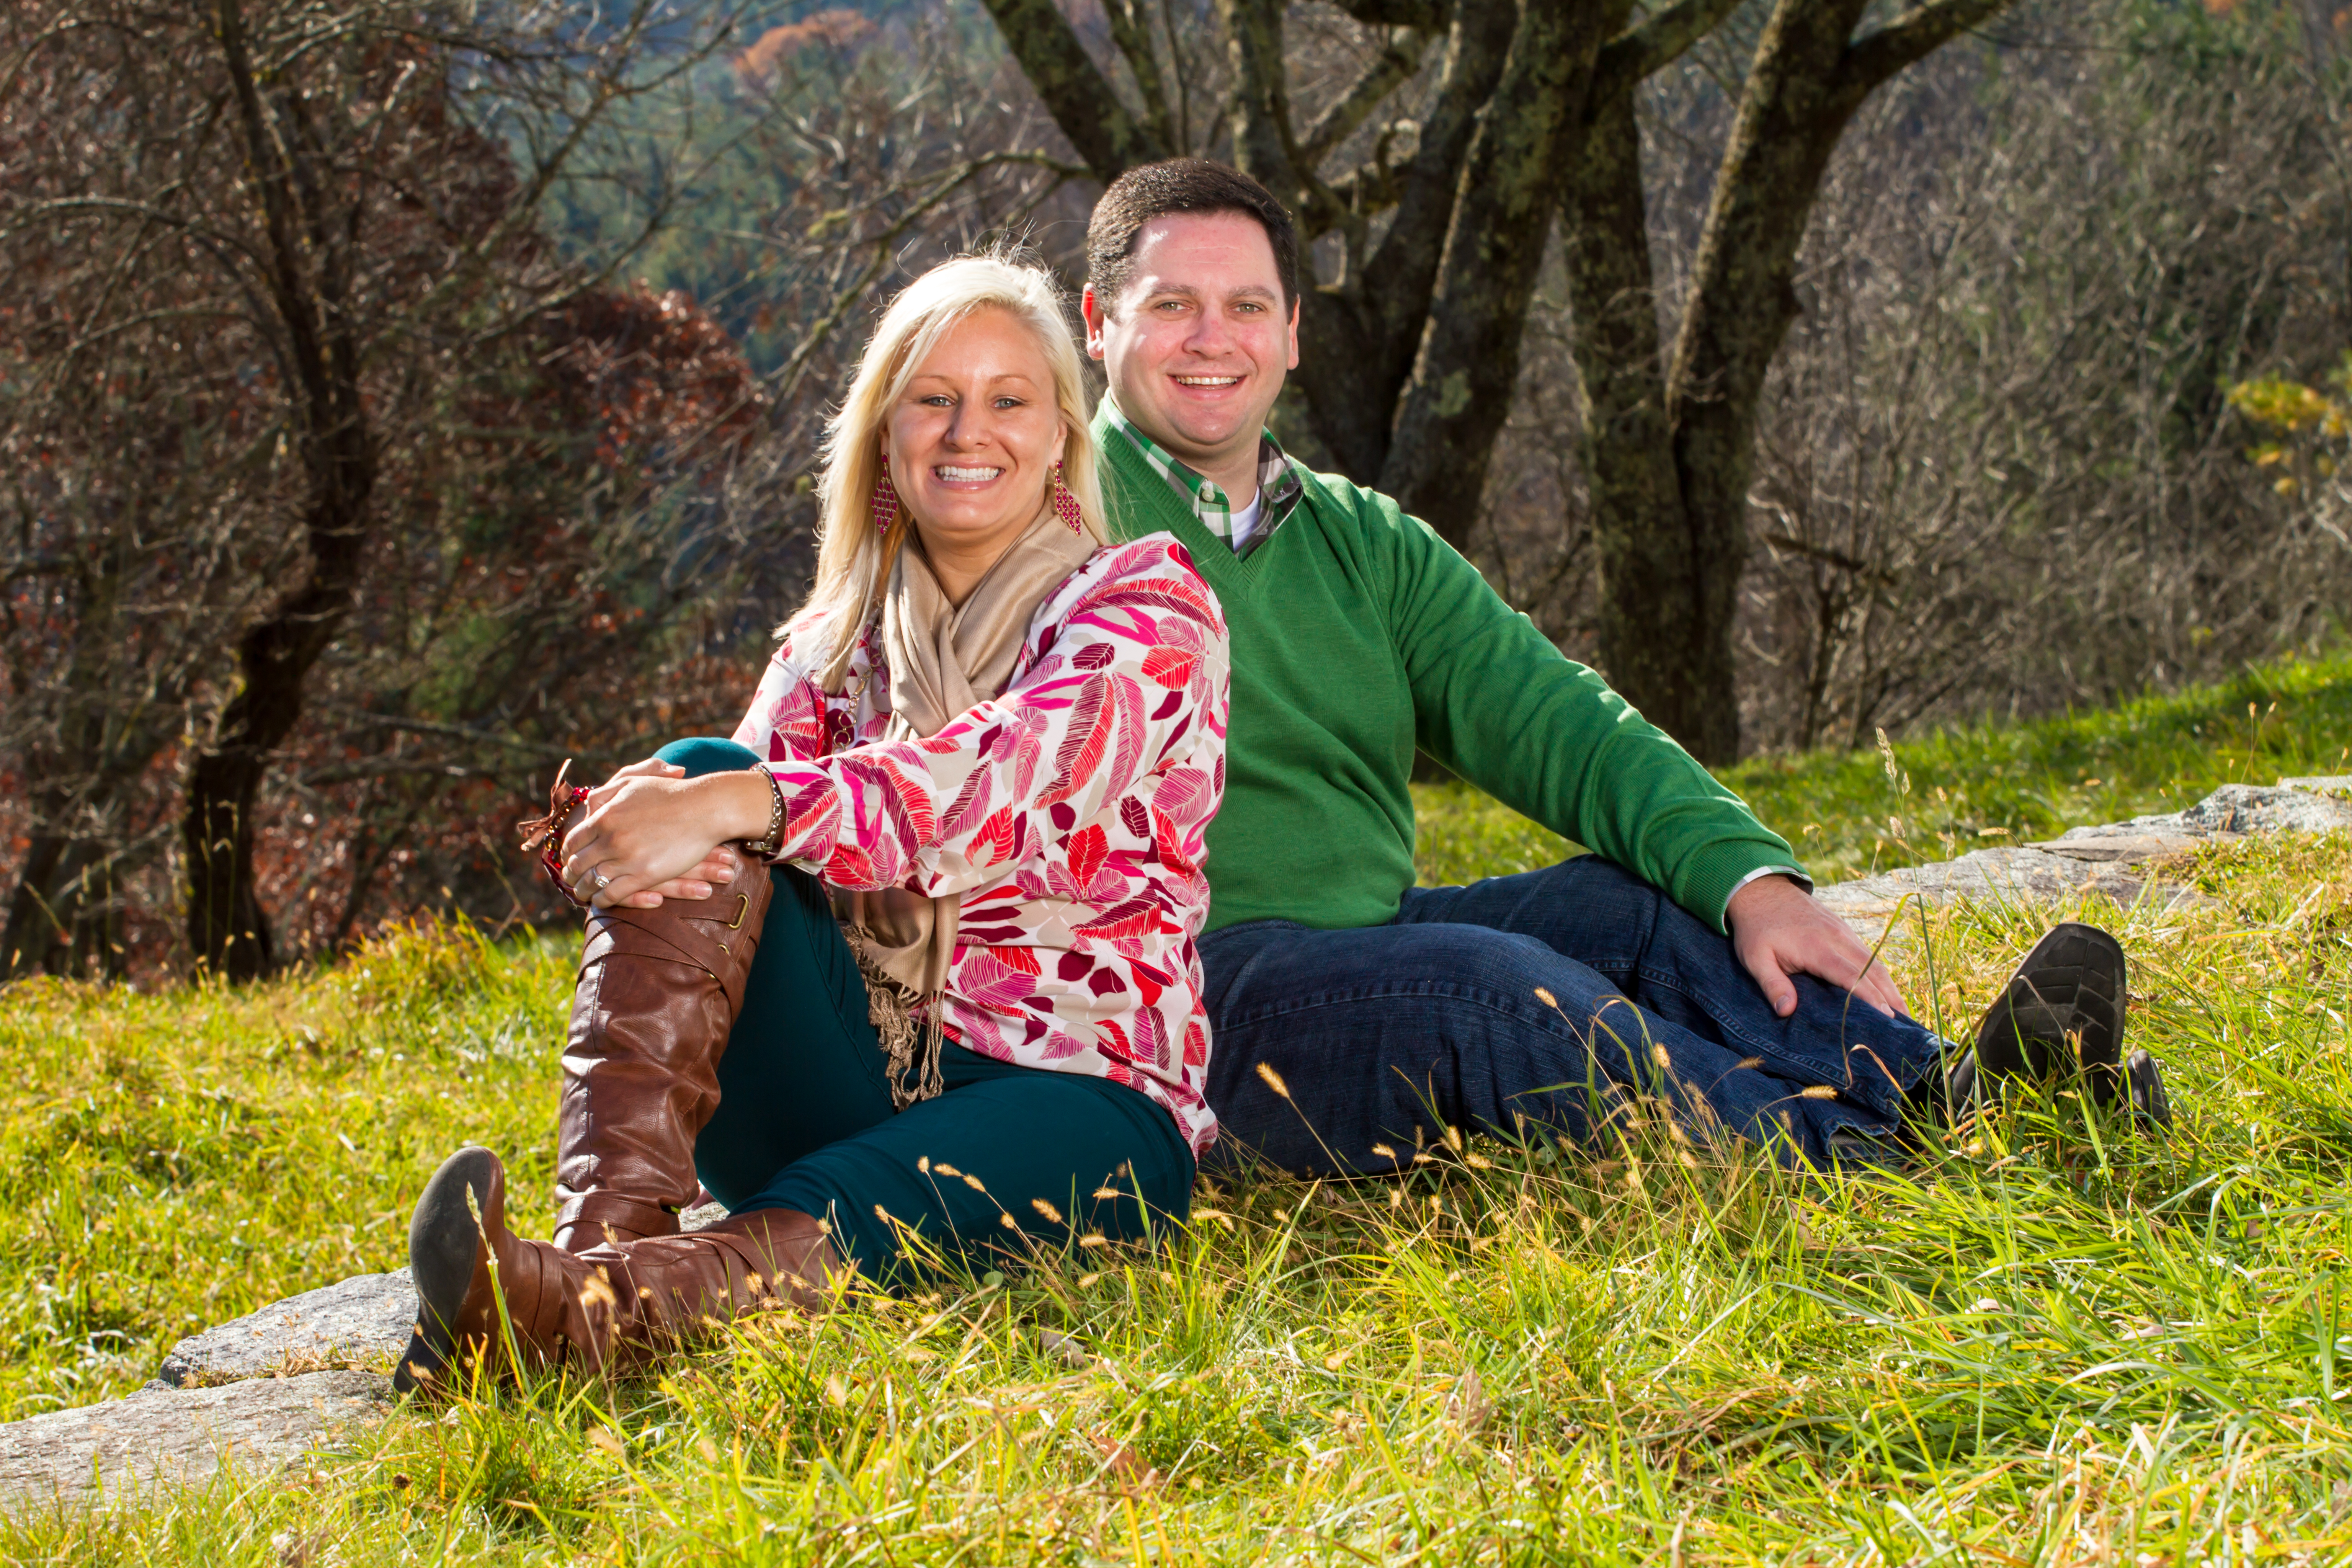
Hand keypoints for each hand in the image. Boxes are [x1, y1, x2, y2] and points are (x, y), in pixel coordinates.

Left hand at [558, 760, 758, 909]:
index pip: (573, 841)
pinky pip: (612, 894)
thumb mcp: (632, 783)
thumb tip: (587, 807)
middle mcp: (610, 838)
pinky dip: (602, 900)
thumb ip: (605, 794)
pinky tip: (601, 900)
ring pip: (592, 882)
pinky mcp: (644, 875)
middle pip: (578, 864)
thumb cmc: (671, 794)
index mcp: (605, 816)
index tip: (569, 859)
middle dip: (571, 875)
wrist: (705, 808)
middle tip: (570, 880)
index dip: (568, 853)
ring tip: (581, 894)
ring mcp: (626, 858)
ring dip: (583, 891)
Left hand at [1725, 873, 1908, 1019]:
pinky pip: (1869, 955)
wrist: (1762, 890)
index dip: (1870, 998)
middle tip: (1906, 1027)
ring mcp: (1844, 933)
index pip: (1851, 976)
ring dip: (1891, 988)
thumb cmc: (1756, 929)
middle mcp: (1838, 939)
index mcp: (1817, 947)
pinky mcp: (1844, 931)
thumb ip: (1772, 984)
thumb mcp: (1755, 957)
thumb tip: (1786, 1011)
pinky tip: (1887, 992)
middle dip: (1891, 999)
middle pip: (1873, 971)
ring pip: (1875, 963)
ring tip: (1904, 1016)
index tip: (1887, 1018)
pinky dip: (1881, 975)